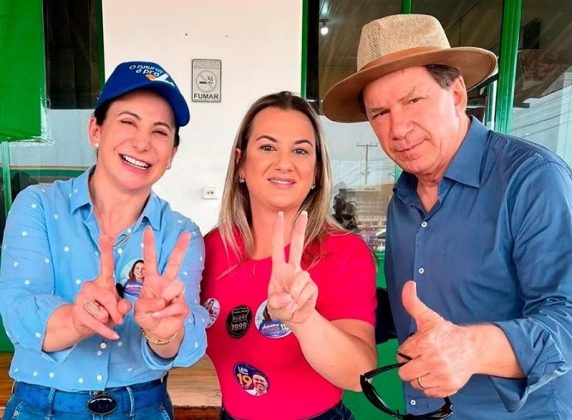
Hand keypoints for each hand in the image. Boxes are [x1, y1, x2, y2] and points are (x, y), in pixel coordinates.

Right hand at [71, 235, 131, 339]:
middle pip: (109, 297)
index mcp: (103, 281)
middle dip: (116, 311)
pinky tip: (113, 335)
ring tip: (106, 320)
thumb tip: (124, 308)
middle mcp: (90, 286)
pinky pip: (97, 324)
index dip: (106, 250)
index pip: (105, 264)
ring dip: (110, 321)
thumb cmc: (105, 311)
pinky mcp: (77, 312)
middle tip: (119, 318)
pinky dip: (107, 332)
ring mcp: (81, 298)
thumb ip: (124, 306)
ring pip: (102, 312)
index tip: (105, 234)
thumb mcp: (118, 307)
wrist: (83, 325)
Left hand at [134, 227, 189, 340]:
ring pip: (176, 285)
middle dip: (180, 248)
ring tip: (157, 308)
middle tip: (186, 234)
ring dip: (165, 298)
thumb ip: (145, 304)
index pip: (150, 261)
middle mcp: (165, 284)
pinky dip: (167, 312)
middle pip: (174, 263)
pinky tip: (161, 315)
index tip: (148, 230)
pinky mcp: (183, 305)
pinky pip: (177, 305)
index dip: (149, 246)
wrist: (158, 333)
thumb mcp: (138, 311)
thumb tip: (162, 300)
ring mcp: (175, 294)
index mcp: (152, 281)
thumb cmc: (147, 317)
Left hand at [267, 211, 317, 323]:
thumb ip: (276, 302)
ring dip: (294, 294)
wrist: (296, 320)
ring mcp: (303, 277)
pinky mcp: (313, 287)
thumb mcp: (272, 307)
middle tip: (304, 213)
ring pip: (301, 277)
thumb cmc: (281, 309)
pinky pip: (307, 291)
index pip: (278, 246)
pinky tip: (298, 305)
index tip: (280, 215)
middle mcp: (292, 270)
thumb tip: (287, 297)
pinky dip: (300, 301)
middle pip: (298, 245)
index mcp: (279, 269)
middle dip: (300, 229)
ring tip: (291, 304)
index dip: (278, 231)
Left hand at [397, 281, 474, 397]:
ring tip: (426, 367)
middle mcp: (434, 359)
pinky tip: (434, 374)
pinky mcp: (449, 386)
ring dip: (418, 376)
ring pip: (415, 383)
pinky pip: (428, 392)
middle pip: (404, 372)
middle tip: (417, 360)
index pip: (401, 354)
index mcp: (426, 341)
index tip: (414, 348)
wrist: (472, 348)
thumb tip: (408, 285)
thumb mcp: (429, 317)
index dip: (405, 351)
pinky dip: (428, 386)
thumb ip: (413, 303)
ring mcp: (442, 374)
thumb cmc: (447, 333)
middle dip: (408, 366)